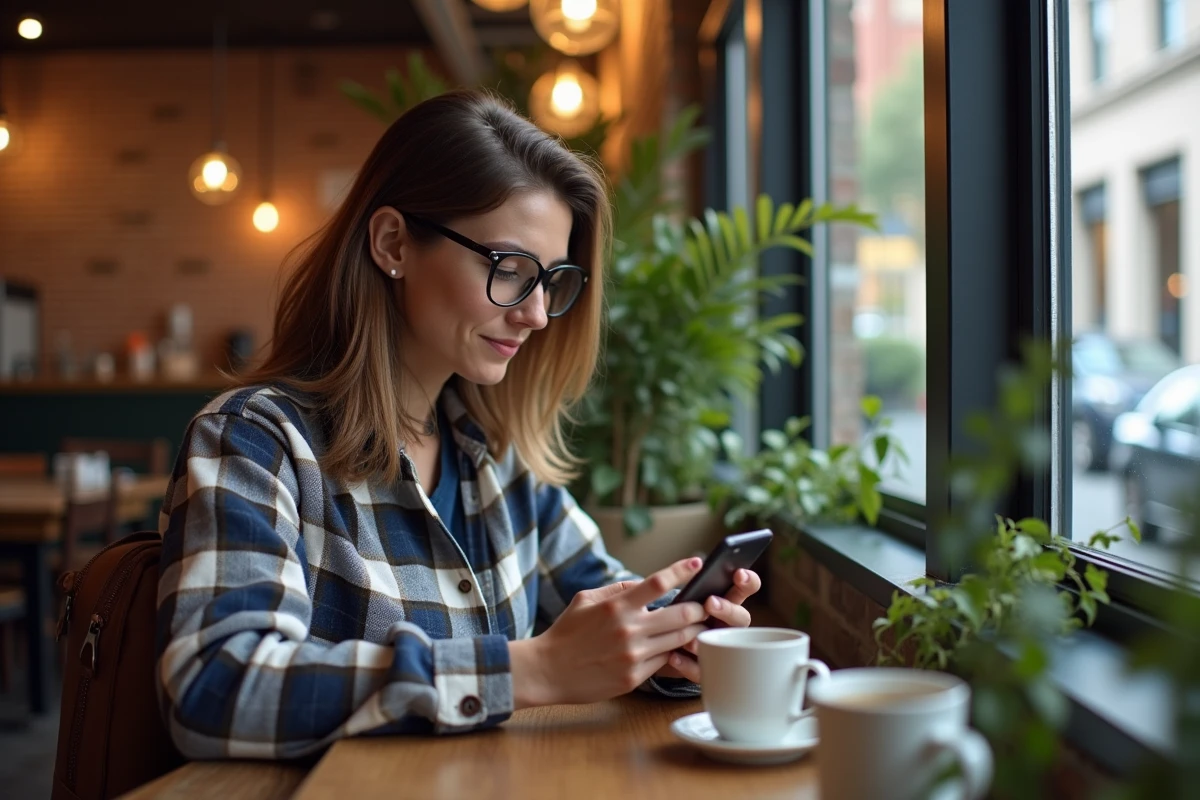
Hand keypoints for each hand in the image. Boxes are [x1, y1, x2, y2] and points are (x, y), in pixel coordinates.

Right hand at [509, 558, 709, 707]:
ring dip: (692, 632)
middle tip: (705, 605)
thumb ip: (617, 589)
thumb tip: (644, 583)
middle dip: (698, 609)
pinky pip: (664, 661)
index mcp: (617, 606)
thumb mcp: (585, 599)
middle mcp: (628, 630)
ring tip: (698, 626)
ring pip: (678, 641)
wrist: (548, 671)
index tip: (696, 563)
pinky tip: (675, 649)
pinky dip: (671, 653)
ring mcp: (633, 656)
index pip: (657, 583)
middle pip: (681, 615)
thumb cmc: (567, 632)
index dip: (680, 571)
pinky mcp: (634, 678)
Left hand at [652, 567, 762, 682]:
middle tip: (709, 603)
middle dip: (727, 609)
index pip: (746, 588)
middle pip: (741, 617)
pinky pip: (701, 669)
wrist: (661, 642)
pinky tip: (673, 656)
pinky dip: (686, 664)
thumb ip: (692, 588)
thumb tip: (690, 569)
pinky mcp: (706, 668)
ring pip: (724, 645)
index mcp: (727, 601)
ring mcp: (721, 646)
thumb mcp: (684, 597)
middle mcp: (729, 624)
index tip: (738, 574)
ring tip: (690, 640)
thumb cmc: (679, 613)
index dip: (748, 581)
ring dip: (707, 639)